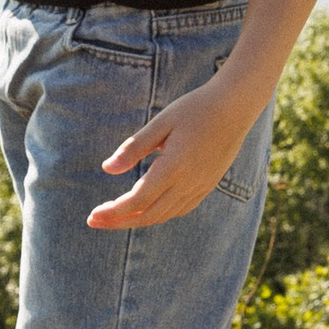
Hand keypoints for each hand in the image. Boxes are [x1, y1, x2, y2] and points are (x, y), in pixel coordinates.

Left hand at [87, 78, 254, 229]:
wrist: (235, 107)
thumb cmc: (195, 109)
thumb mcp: (161, 123)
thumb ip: (134, 148)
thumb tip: (107, 169)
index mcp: (174, 167)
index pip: (138, 200)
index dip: (114, 212)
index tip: (93, 216)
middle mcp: (188, 183)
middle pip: (149, 215)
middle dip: (119, 221)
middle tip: (94, 221)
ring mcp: (200, 187)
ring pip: (164, 215)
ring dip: (137, 220)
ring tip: (114, 217)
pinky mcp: (207, 185)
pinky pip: (180, 209)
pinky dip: (158, 215)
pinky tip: (146, 209)